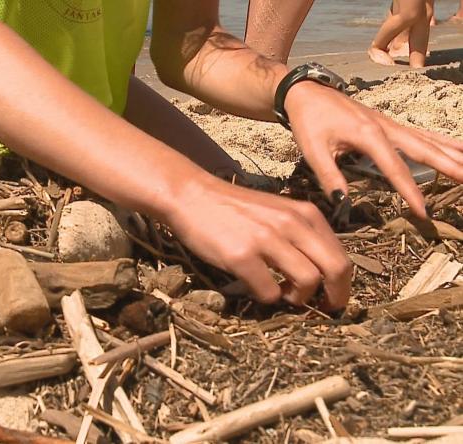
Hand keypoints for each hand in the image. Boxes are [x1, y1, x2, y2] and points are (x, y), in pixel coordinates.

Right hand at [166, 178, 351, 310]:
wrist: (192, 195)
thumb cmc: (234, 208)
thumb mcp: (277, 211)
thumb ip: (300, 234)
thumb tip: (321, 272)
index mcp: (305, 214)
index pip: (341, 255)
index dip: (342, 284)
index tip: (332, 296)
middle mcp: (291, 224)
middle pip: (335, 269)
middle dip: (335, 296)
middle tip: (324, 308)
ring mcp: (266, 240)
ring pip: (307, 282)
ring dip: (299, 298)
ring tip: (283, 295)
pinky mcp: (241, 256)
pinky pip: (269, 291)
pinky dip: (267, 297)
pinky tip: (255, 287)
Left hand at [286, 82, 462, 217]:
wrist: (308, 92)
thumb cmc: (309, 120)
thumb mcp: (312, 150)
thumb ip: (329, 176)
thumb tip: (342, 202)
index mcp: (369, 135)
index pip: (395, 169)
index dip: (410, 192)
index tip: (423, 212)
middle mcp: (388, 128)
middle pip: (426, 151)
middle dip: (451, 167)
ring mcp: (393, 125)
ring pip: (430, 141)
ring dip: (454, 154)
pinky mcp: (392, 125)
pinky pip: (424, 135)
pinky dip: (445, 142)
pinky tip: (461, 150)